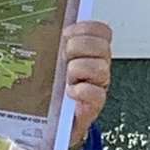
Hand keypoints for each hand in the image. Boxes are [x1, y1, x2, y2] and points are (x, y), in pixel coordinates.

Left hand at [63, 20, 111, 149]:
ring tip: (66, 79)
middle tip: (64, 58)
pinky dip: (81, 91)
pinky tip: (70, 92)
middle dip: (78, 48)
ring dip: (78, 70)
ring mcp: (98, 86)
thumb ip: (54, 43)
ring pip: (100, 68)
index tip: (67, 34)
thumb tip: (47, 24)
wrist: (53, 124)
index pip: (102, 31)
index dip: (86, 28)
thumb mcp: (52, 62)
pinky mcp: (93, 106)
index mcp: (90, 52)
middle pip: (102, 46)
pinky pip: (96, 93)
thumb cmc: (52, 90)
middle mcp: (98, 67)